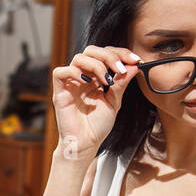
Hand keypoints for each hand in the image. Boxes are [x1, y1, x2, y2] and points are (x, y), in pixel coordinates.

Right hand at [51, 45, 141, 162]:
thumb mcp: (115, 101)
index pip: (105, 54)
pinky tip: (87, 81)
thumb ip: (122, 83)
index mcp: (96, 77)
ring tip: (107, 80)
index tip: (135, 61)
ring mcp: (71, 83)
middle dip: (109, 56)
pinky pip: (60, 72)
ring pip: (79, 58)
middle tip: (120, 68)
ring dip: (96, 65)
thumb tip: (134, 65)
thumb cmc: (97, 126)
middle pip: (91, 51)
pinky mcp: (60, 92)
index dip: (120, 53)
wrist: (86, 144)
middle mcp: (83, 77)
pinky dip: (74, 72)